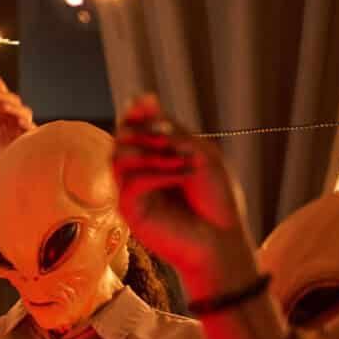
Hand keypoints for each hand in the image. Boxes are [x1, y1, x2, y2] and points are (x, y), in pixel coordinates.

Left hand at [0, 77, 35, 172]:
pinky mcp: (25, 140)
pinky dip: (26, 124)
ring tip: (4, 107)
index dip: (1, 88)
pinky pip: (32, 128)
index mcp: (0, 114)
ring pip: (25, 112)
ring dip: (15, 108)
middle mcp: (11, 119)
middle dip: (5, 96)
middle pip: (15, 102)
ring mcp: (19, 129)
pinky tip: (18, 121)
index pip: (4, 97)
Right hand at [112, 94, 259, 298]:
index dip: (135, 113)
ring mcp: (132, 191)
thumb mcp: (198, 154)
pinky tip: (181, 176)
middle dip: (144, 131)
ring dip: (151, 151)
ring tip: (182, 160)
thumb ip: (170, 131)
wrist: (220, 239)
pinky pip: (131, 181)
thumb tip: (143, 98)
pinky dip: (157, 173)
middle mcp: (140, 172)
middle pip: (121, 139)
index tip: (146, 103)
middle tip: (170, 138)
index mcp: (156, 157)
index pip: (134, 128)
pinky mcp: (130, 210)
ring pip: (119, 158)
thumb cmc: (215, 200)